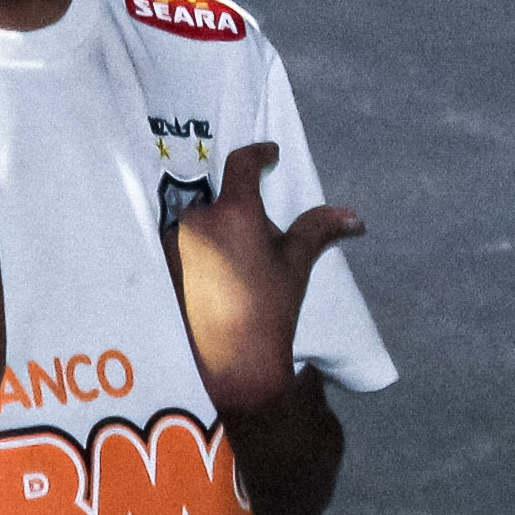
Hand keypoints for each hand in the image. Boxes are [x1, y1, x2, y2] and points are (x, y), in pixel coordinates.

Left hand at [167, 141, 361, 414]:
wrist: (232, 361)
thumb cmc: (269, 307)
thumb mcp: (296, 263)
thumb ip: (319, 229)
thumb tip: (354, 217)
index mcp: (232, 211)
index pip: (242, 163)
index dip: (259, 153)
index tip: (271, 155)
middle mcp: (195, 220)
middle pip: (222, 200)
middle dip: (244, 212)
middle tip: (264, 244)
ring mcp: (172, 244)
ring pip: (202, 223)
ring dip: (222, 233)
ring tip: (242, 270)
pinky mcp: (161, 267)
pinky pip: (185, 246)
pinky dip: (202, 253)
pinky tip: (219, 280)